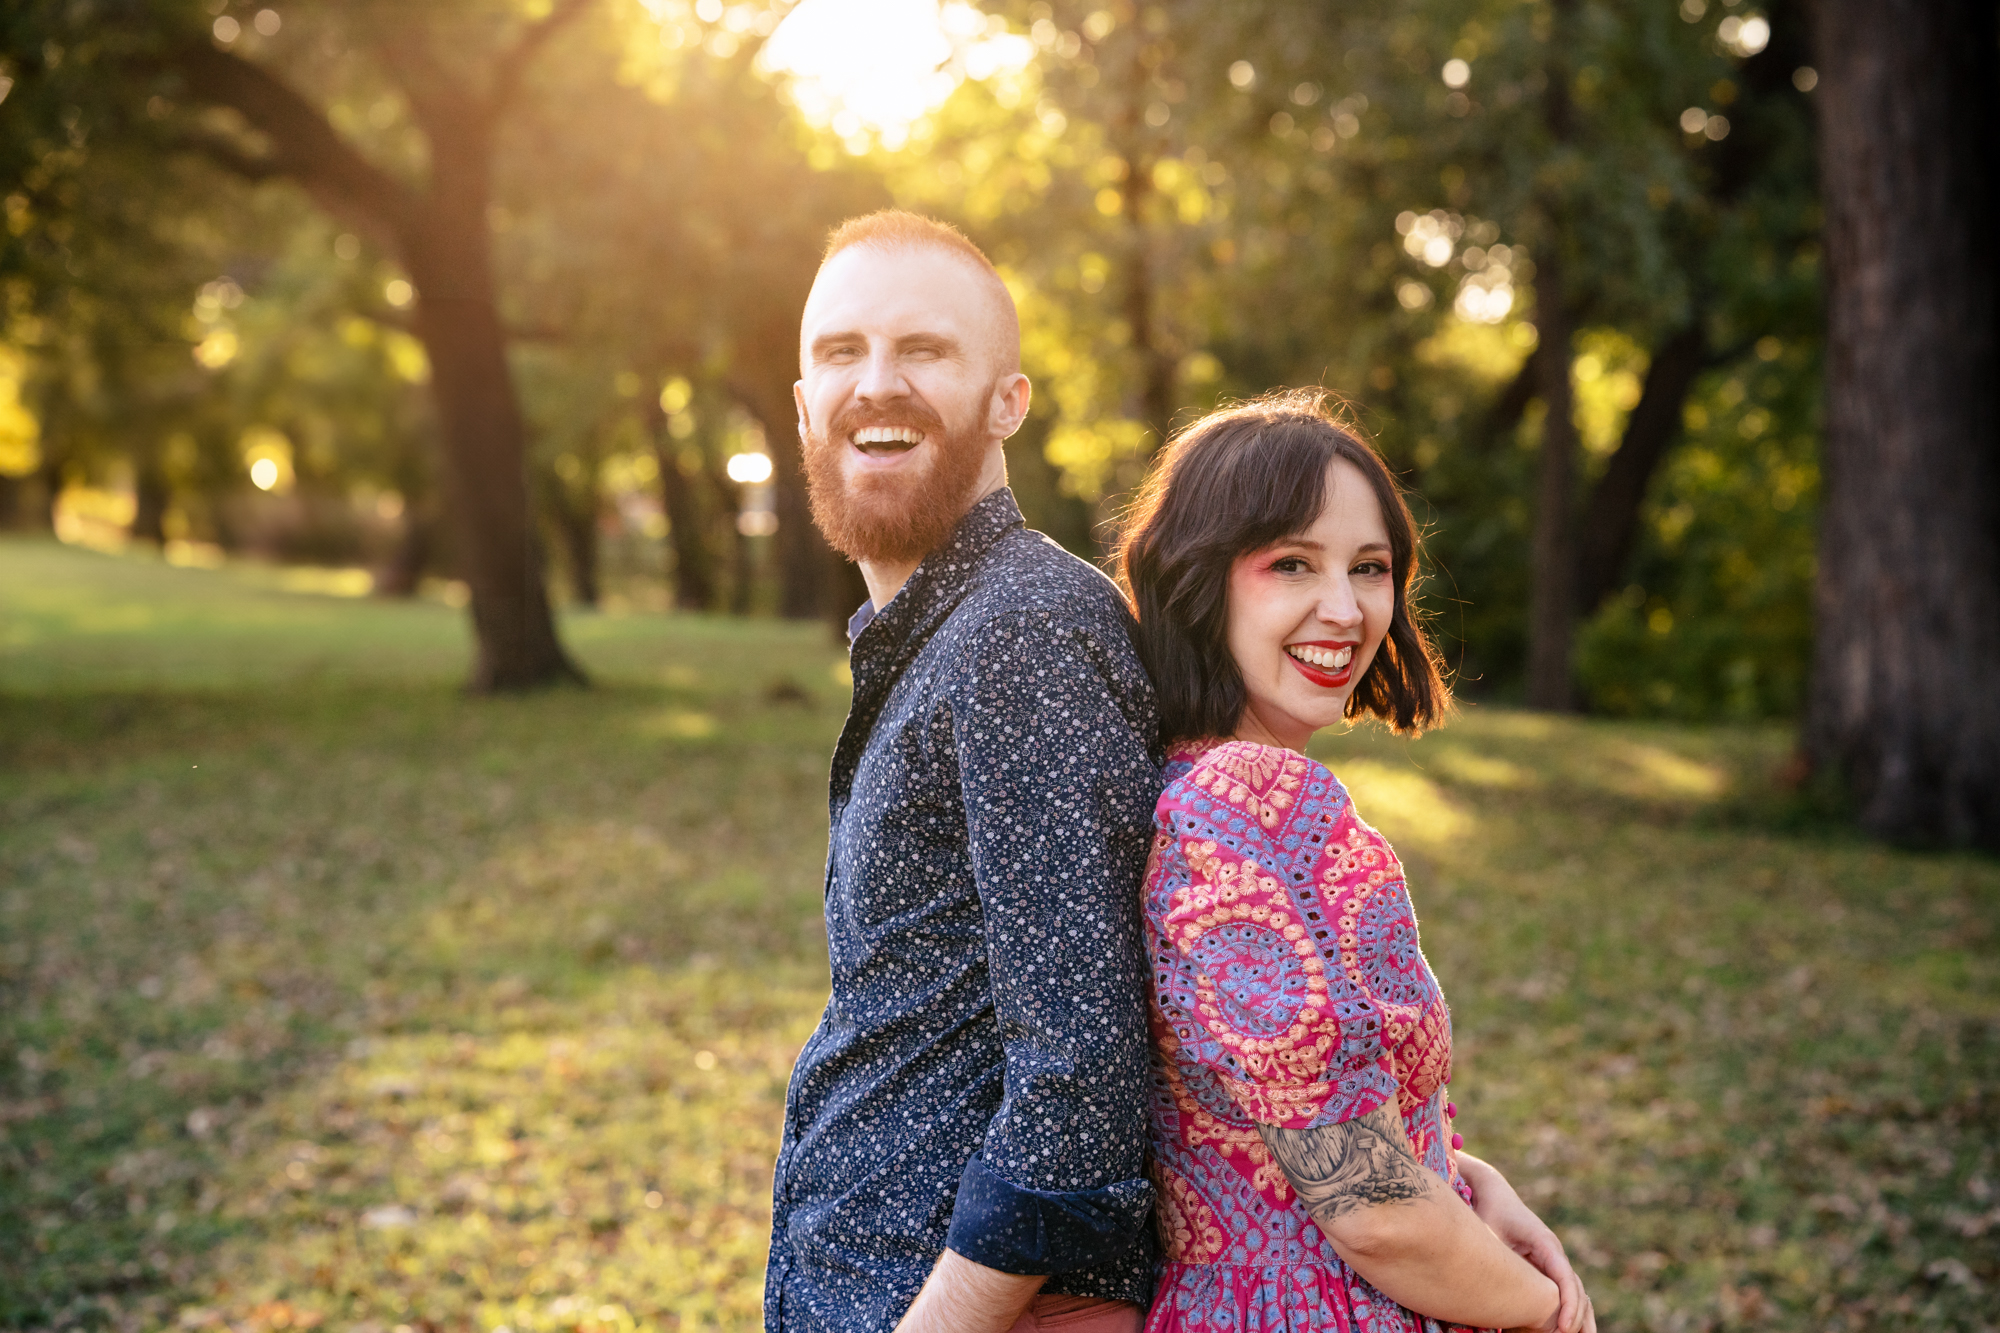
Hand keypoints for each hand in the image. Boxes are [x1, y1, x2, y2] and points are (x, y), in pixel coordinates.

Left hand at [1457, 1153, 1594, 1332]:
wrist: (1494, 1194)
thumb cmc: (1490, 1212)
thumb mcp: (1488, 1230)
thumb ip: (1490, 1252)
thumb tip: (1483, 1274)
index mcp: (1545, 1243)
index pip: (1564, 1277)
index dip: (1567, 1304)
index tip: (1563, 1327)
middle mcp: (1554, 1252)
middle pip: (1576, 1289)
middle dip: (1575, 1316)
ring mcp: (1553, 1260)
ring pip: (1576, 1291)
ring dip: (1581, 1316)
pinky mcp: (1546, 1266)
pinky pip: (1564, 1290)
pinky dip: (1571, 1309)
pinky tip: (1569, 1329)